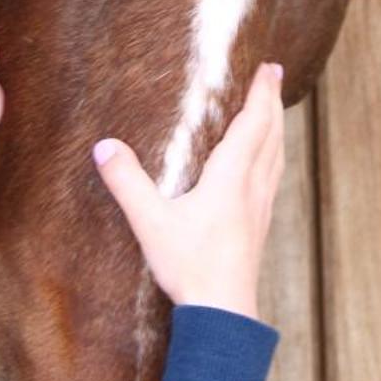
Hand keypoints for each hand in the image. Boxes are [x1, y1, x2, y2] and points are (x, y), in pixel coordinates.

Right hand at [91, 61, 284, 318]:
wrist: (223, 313)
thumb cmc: (190, 267)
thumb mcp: (150, 222)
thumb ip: (127, 182)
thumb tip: (103, 146)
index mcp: (231, 178)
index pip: (252, 124)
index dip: (260, 94)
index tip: (269, 67)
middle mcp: (253, 188)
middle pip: (271, 134)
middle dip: (272, 102)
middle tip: (273, 75)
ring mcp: (261, 208)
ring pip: (276, 157)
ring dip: (277, 128)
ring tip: (273, 111)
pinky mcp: (260, 227)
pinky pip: (274, 178)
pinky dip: (274, 156)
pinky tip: (266, 166)